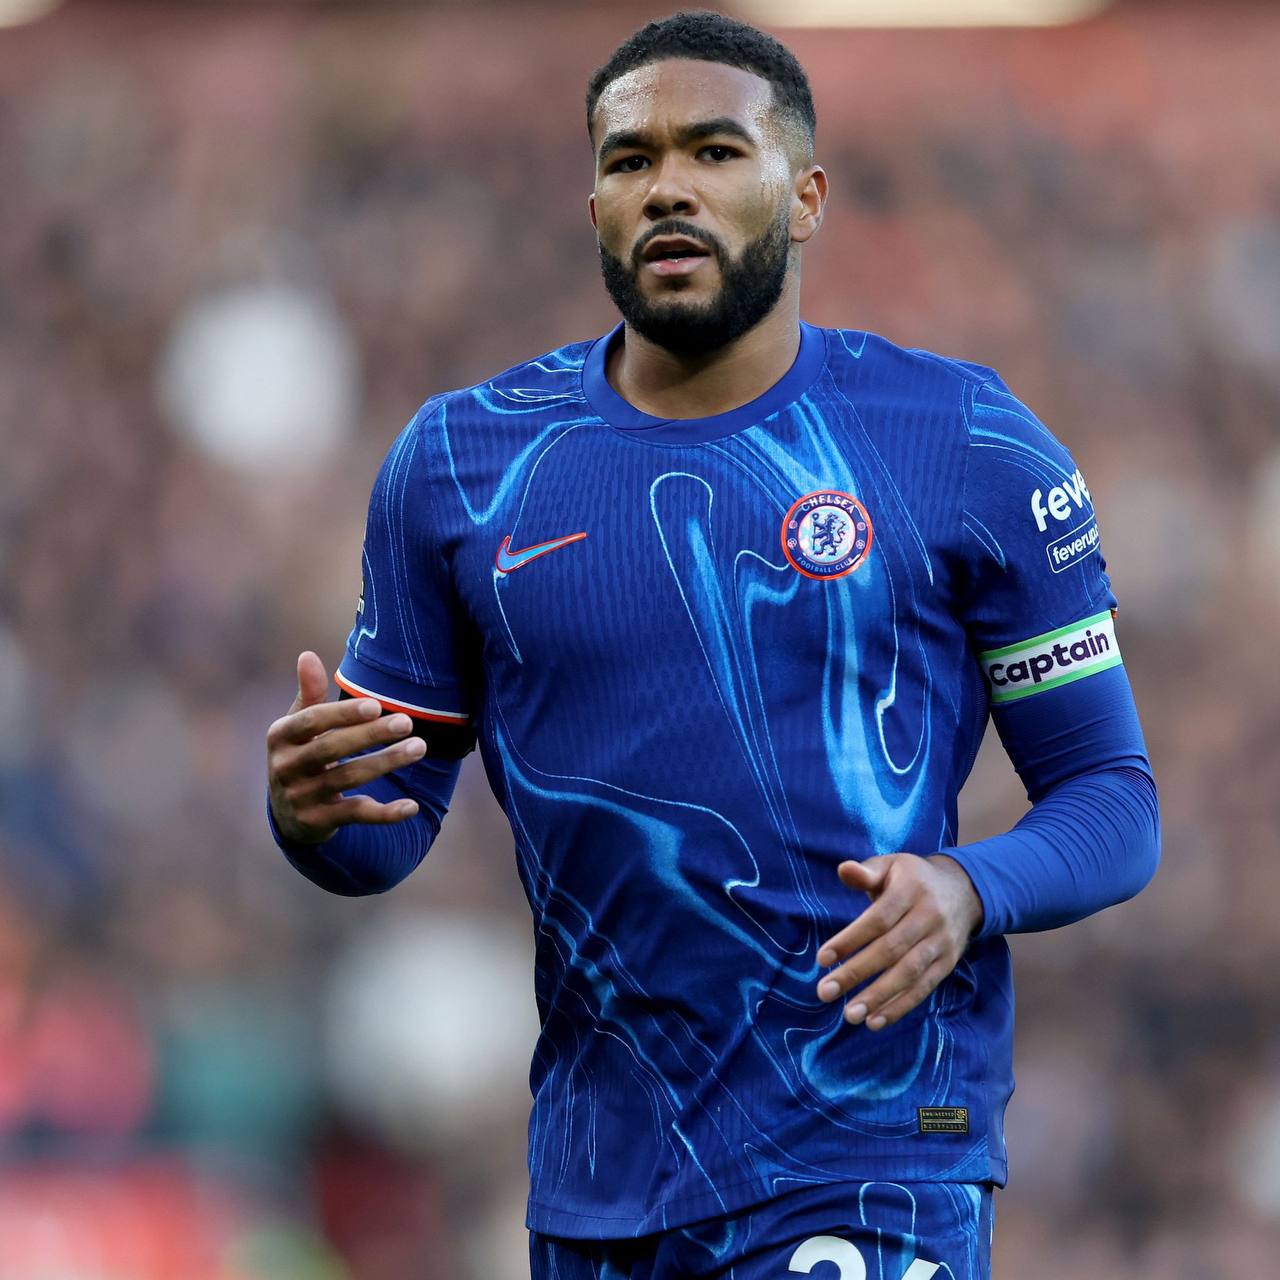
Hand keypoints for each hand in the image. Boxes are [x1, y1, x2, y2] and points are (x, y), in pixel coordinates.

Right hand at [267, 651, 425, 843]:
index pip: (310, 721)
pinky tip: (412, 806)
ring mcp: (301, 797)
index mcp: (280, 737)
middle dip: (370, 735)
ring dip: (386, 763)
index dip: (342, 714)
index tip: (377, 705)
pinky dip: (385, 813)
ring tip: (419, 747)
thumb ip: (308, 694)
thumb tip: (308, 655)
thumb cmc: (301, 754)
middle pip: (330, 748)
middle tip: (408, 722)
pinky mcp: (318, 823)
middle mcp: (285, 768)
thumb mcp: (297, 726)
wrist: (287, 813)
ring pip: (348, 779)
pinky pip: (356, 815)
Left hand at [815, 854, 983, 1030]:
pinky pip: (924, 988)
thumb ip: (866, 872)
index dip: (850, 940)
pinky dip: (900, 1006)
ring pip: (909, 973)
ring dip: (879, 997)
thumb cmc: (912, 879)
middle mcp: (929, 917)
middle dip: (856, 973)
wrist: (964, 891)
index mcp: (911, 890)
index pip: (878, 919)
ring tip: (850, 1015)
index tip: (821, 959)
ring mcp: (941, 943)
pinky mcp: (948, 963)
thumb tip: (844, 869)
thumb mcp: (891, 866)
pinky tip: (875, 1021)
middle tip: (825, 992)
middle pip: (891, 949)